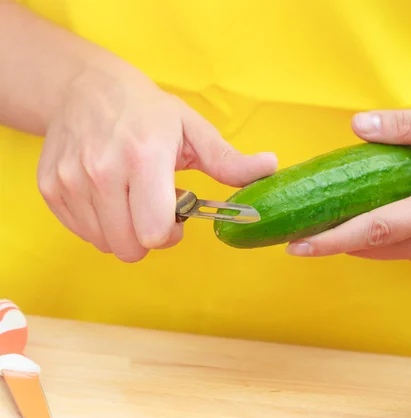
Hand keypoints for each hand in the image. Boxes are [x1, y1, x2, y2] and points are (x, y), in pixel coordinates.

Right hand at [37, 67, 276, 261]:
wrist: (84, 89)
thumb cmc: (147, 111)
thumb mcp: (193, 130)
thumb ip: (229, 160)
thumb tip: (270, 168)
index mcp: (144, 157)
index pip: (154, 231)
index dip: (170, 234)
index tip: (174, 218)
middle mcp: (101, 171)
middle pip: (129, 246)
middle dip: (149, 237)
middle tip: (154, 208)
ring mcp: (70, 182)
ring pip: (105, 243)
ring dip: (124, 231)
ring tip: (132, 198)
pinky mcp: (50, 190)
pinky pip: (83, 233)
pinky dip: (100, 224)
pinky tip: (110, 197)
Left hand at [285, 105, 410, 274]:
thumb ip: (407, 128)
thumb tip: (358, 126)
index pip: (376, 231)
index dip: (333, 240)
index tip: (298, 247)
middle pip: (374, 247)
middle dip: (335, 237)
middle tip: (302, 222)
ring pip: (388, 253)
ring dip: (358, 237)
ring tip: (329, 217)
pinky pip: (405, 253)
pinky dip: (384, 238)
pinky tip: (376, 215)